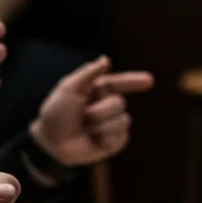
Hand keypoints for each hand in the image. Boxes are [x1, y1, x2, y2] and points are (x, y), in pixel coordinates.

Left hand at [28, 56, 153, 167]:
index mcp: (96, 91)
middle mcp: (105, 106)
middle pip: (119, 103)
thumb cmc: (56, 114)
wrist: (51, 143)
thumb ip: (88, 73)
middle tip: (86, 115)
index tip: (150, 81)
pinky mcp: (113, 142)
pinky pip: (122, 136)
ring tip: (88, 129)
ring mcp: (110, 124)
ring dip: (102, 124)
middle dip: (103, 109)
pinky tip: (95, 139)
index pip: (119, 83)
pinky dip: (107, 137)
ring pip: (123, 120)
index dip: (134, 81)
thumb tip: (106, 59)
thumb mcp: (68, 88)